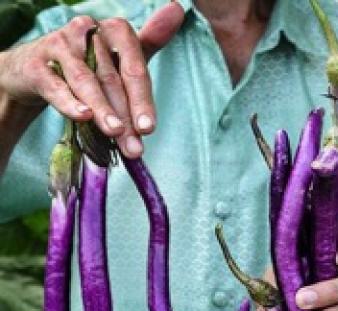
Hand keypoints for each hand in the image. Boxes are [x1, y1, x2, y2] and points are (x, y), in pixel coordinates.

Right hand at [0, 2, 183, 157]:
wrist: (36, 69)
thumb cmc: (88, 64)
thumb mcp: (120, 56)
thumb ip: (150, 41)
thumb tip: (178, 9)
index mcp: (112, 31)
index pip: (134, 68)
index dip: (142, 99)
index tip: (149, 128)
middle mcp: (87, 33)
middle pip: (113, 79)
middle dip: (126, 117)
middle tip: (135, 147)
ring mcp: (60, 46)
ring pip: (87, 82)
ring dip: (103, 110)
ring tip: (116, 133)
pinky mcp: (37, 64)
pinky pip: (55, 85)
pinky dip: (69, 101)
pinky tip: (83, 116)